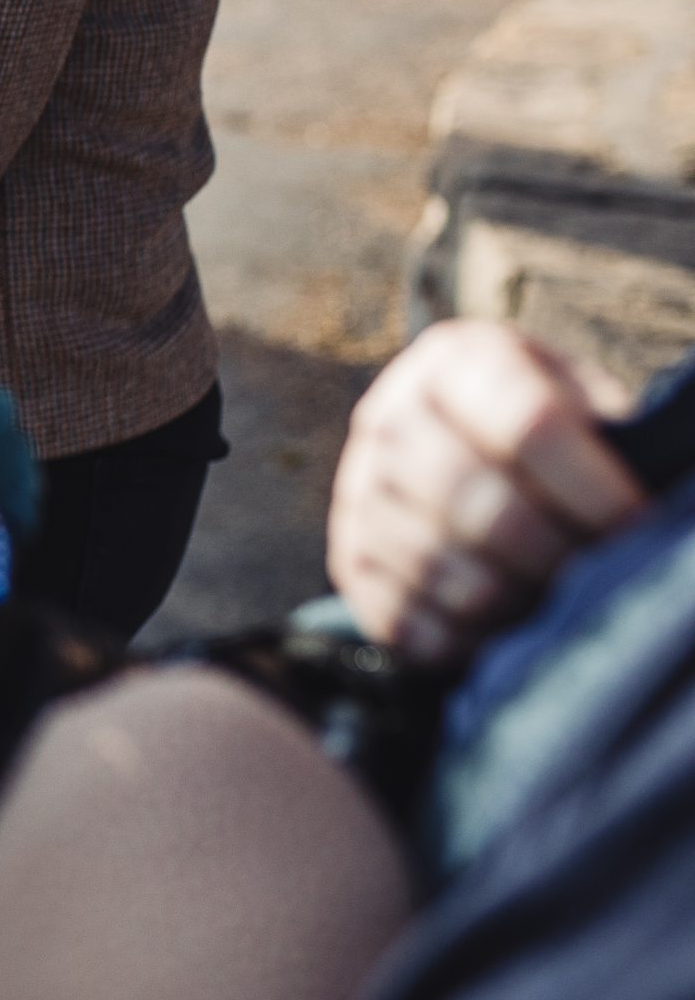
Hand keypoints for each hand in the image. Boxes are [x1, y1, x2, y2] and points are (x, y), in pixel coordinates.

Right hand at [328, 318, 644, 664]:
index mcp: (457, 362)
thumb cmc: (548, 433)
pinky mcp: (348, 557)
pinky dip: (462, 638)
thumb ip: (607, 436)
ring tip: (560, 607)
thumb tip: (652, 513)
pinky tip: (507, 631)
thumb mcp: (579, 401)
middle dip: (553, 554)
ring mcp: (357, 489)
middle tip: (600, 580)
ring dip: (512, 601)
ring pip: (437, 564)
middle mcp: (389, 416)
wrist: (460, 446)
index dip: (591, 486)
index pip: (526, 423)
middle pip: (472, 500)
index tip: (640, 527)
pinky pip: (401, 615)